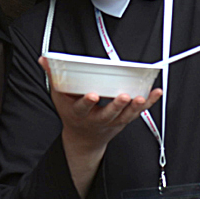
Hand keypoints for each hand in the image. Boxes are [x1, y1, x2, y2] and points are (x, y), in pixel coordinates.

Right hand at [39, 57, 162, 154]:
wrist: (83, 138)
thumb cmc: (72, 112)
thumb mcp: (59, 97)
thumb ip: (53, 77)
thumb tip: (44, 60)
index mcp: (79, 113)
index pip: (82, 108)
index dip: (87, 103)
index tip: (92, 95)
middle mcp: (96, 119)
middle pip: (108, 114)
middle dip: (116, 106)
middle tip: (124, 96)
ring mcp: (112, 121)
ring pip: (125, 115)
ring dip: (135, 106)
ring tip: (141, 97)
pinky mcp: (124, 120)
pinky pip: (138, 112)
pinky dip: (148, 103)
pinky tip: (155, 93)